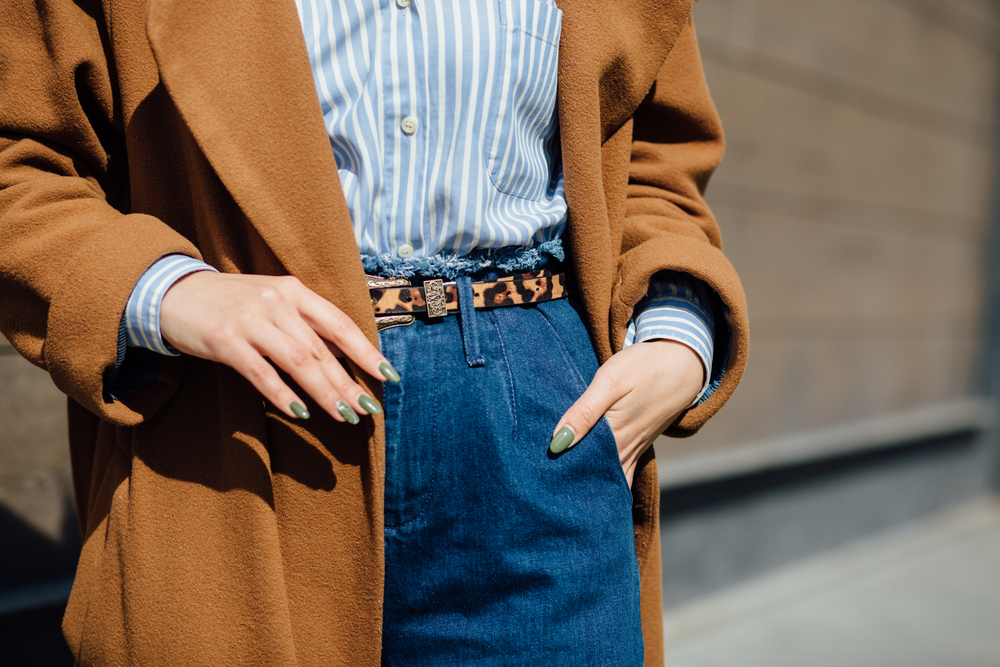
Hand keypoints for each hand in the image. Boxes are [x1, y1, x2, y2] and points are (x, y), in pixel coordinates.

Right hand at [160, 271, 397, 422]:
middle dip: (348, 382)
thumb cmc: (232, 303)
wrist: (173, 291)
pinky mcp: (224, 339)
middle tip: (368, 408)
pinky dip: (281, 394)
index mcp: (294, 291)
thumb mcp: (274, 303)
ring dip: (323, 391)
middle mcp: (277, 302)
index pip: (339, 323)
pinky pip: (260, 372)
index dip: (365, 351)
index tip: (388, 375)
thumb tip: (346, 355)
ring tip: (344, 415)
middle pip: (322, 349)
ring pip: (298, 361)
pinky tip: (299, 412)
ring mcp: (250, 320)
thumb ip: (307, 324)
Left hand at [550, 340, 703, 486]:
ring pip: (608, 481)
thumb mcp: (610, 381)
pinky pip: (621, 473)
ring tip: (560, 492)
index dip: (559, 476)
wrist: (682, 362)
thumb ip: (584, 412)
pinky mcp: (637, 446)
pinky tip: (587, 479)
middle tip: (542, 491)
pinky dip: (605, 480)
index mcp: (615, 437)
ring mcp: (633, 451)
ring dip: (587, 485)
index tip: (537, 481)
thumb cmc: (643, 367)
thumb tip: (557, 442)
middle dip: (570, 487)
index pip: (580, 468)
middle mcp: (625, 451)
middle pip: (593, 479)